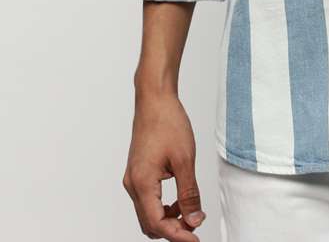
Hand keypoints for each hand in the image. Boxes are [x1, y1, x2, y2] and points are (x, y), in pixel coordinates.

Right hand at [122, 90, 205, 240]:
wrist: (155, 99)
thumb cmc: (168, 123)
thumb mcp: (185, 160)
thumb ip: (189, 193)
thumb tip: (194, 219)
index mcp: (142, 183)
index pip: (157, 224)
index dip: (177, 235)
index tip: (195, 238)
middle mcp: (133, 184)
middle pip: (150, 223)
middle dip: (172, 229)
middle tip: (195, 226)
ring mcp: (133, 178)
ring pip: (148, 213)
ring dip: (168, 219)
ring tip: (190, 212)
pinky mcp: (137, 172)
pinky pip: (147, 200)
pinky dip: (163, 206)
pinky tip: (180, 199)